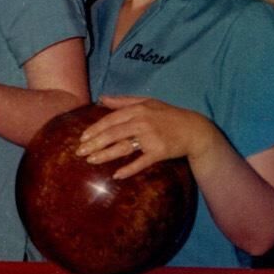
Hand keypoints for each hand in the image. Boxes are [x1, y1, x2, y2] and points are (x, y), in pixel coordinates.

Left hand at [74, 95, 219, 178]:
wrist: (194, 129)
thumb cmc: (168, 115)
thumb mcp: (147, 102)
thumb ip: (123, 101)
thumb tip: (101, 98)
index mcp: (137, 110)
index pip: (110, 120)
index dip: (95, 129)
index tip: (82, 138)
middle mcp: (142, 122)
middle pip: (113, 134)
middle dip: (94, 143)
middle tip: (80, 152)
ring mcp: (151, 138)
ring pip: (123, 147)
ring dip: (105, 155)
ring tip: (91, 160)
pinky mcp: (159, 152)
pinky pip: (141, 162)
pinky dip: (129, 169)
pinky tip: (117, 175)